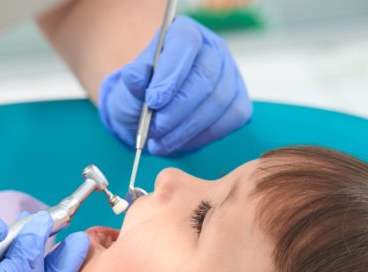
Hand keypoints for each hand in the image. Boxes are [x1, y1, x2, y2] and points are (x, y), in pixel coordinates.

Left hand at [98, 16, 251, 155]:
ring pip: (218, 101)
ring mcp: (230, 74)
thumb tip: (134, 75)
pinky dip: (203, 136)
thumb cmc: (140, 97)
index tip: (153, 101)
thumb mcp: (128, 90)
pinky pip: (231, 119)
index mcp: (183, 33)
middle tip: (154, 130)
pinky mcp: (239, 101)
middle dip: (177, 109)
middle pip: (205, 75)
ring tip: (159, 143)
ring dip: (187, 128)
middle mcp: (213, 49)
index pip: (185, 43)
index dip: (171, 73)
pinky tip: (181, 141)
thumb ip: (132, 82)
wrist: (152, 117)